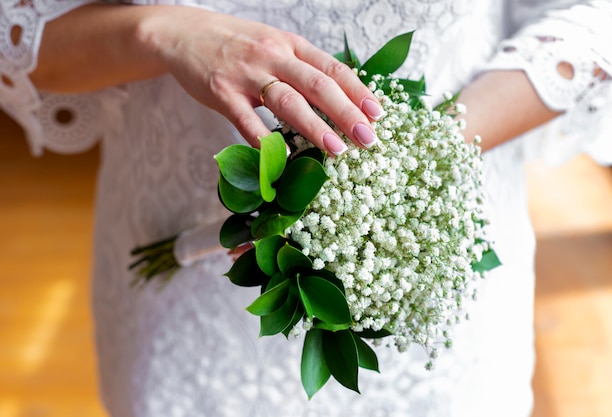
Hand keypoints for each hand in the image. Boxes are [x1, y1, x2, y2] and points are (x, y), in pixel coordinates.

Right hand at [140, 7, 382, 153]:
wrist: (184, 33)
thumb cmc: (236, 44)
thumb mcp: (273, 44)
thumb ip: (301, 67)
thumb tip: (337, 96)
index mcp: (290, 44)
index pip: (332, 68)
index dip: (358, 91)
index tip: (377, 113)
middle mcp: (273, 56)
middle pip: (317, 86)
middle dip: (346, 113)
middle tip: (368, 138)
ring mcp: (247, 74)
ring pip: (287, 102)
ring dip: (315, 127)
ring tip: (336, 149)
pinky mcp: (222, 93)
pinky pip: (247, 121)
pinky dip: (265, 142)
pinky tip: (281, 158)